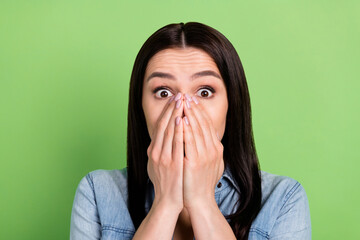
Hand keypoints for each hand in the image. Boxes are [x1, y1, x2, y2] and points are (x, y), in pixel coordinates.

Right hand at [146, 93, 184, 212]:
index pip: (159, 127)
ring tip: (181, 101)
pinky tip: (181, 119)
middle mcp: (155, 152)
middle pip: (163, 125)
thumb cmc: (166, 183)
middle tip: (178, 95)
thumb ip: (160, 150)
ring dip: (175, 114)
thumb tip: (165, 138)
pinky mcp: (172, 163)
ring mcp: (163, 157)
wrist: (167, 201)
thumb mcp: (157, 165)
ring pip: (168, 131)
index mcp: (153, 151)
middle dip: (171, 109)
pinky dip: (178, 130)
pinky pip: (175, 143)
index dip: (166, 112)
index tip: (173, 100)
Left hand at [182, 94, 224, 209]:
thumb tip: (206, 138)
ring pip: (196, 129)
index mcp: (216, 149)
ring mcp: (205, 156)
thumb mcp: (211, 163)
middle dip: (194, 108)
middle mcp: (213, 150)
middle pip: (203, 124)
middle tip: (187, 96)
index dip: (200, 111)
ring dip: (189, 114)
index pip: (208, 125)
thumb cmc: (201, 182)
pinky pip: (189, 141)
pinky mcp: (195, 162)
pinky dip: (185, 129)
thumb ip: (208, 149)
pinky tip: (180, 119)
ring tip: (183, 102)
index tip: (193, 101)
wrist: (200, 201)